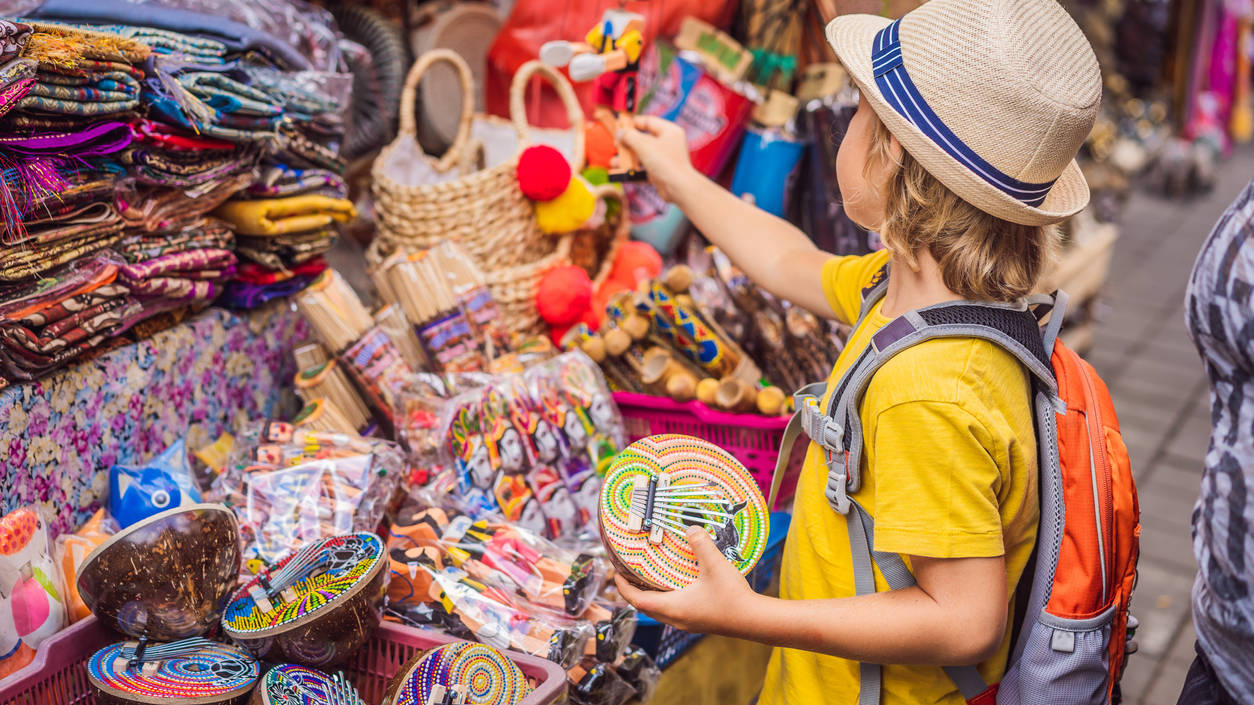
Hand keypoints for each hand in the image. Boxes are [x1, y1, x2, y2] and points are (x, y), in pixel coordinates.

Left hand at [614, 526, 756, 634]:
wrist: (754, 620)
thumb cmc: (732, 597)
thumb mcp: (714, 564)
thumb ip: (700, 544)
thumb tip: (690, 527)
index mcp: (672, 607)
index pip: (636, 600)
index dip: (622, 587)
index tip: (615, 574)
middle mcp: (676, 618)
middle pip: (645, 607)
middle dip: (633, 591)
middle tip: (628, 574)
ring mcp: (687, 622)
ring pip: (659, 611)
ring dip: (650, 596)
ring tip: (649, 578)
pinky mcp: (698, 621)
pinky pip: (673, 611)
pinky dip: (665, 598)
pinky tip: (676, 585)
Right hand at [617, 115, 698, 202]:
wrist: (678, 188)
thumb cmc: (666, 163)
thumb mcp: (644, 145)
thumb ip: (629, 136)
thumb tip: (620, 133)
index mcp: (669, 131)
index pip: (649, 121)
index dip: (633, 123)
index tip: (621, 125)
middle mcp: (668, 144)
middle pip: (644, 139)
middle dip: (628, 143)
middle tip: (616, 144)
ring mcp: (665, 159)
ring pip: (642, 156)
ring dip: (628, 159)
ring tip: (614, 162)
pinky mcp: (661, 173)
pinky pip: (644, 169)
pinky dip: (633, 171)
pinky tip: (622, 173)